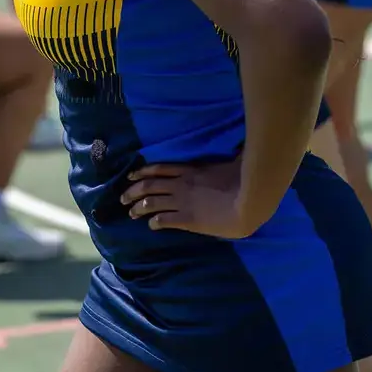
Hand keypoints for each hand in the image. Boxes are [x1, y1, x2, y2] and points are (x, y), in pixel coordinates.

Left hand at [120, 158, 258, 238]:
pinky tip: (151, 226)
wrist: (249, 202)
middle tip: (123, 198)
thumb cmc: (246, 180)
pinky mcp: (188, 219)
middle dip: (133, 192)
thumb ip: (232, 154)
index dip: (142, 172)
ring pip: (152, 203)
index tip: (131, 176)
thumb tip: (241, 146)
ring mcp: (183, 202)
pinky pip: (164, 220)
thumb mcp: (234, 161)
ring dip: (138, 209)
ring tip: (131, 214)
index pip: (160, 168)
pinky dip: (154, 222)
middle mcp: (182, 185)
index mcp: (191, 170)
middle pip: (149, 186)